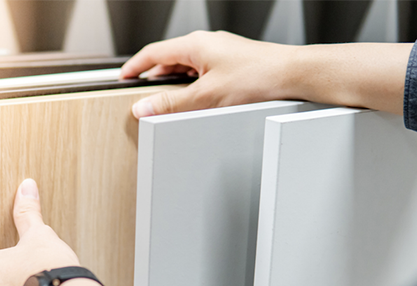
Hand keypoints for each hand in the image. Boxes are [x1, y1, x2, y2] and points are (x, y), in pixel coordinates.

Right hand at [122, 31, 412, 117]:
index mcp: (195, 45)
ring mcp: (220, 53)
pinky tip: (193, 99)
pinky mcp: (231, 63)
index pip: (153, 53)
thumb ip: (172, 105)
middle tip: (140, 93)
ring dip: (172, 82)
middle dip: (152, 76)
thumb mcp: (206, 97)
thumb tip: (144, 108)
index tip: (123, 78)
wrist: (293, 75)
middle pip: (168, 59)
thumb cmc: (257, 78)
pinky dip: (189, 84)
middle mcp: (207, 45)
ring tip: (164, 101)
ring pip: (185, 66)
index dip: (135, 67)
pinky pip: (200, 71)